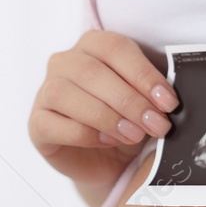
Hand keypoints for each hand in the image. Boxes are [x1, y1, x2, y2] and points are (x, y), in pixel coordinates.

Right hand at [28, 30, 178, 188]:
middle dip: (129, 100)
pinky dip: (85, 133)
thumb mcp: (146, 102)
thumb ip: (153, 93)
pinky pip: (53, 124)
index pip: (115, 48)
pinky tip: (108, 141)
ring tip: (135, 135)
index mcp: (92, 45)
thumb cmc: (128, 121)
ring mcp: (46, 92)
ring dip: (106, 116)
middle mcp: (64, 63)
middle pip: (92, 72)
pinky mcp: (37, 124)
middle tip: (156, 124)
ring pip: (67, 94)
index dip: (143, 74)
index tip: (168, 102)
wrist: (108, 161)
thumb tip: (167, 99)